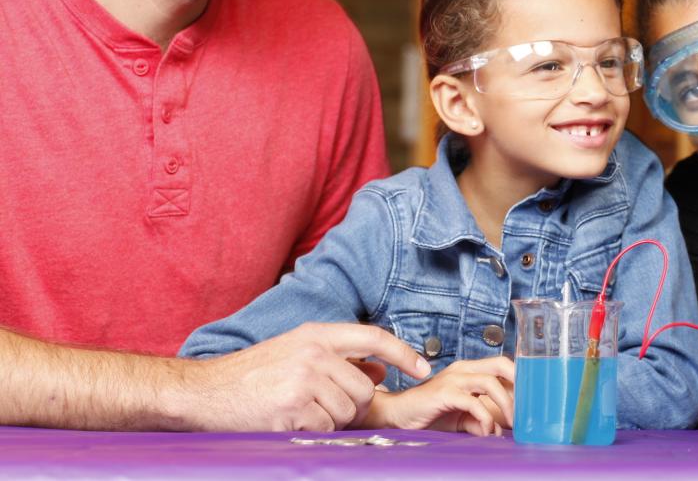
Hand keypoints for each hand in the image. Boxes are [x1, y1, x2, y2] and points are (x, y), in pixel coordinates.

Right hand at [178, 322, 430, 431]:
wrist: (203, 391)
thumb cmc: (250, 375)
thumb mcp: (296, 353)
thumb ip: (339, 359)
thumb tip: (380, 369)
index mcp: (315, 334)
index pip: (373, 336)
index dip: (404, 352)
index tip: (423, 368)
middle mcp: (313, 353)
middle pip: (365, 388)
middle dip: (354, 406)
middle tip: (324, 408)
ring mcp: (303, 380)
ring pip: (348, 412)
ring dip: (331, 421)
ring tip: (300, 413)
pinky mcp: (292, 409)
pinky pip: (326, 429)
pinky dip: (313, 432)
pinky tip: (289, 423)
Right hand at [362, 356, 514, 436]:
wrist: (397, 415)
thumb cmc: (429, 414)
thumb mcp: (461, 418)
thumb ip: (480, 421)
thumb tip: (498, 432)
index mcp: (469, 371)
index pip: (502, 365)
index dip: (519, 378)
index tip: (531, 398)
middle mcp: (463, 370)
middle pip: (501, 364)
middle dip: (519, 383)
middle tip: (528, 406)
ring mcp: (453, 379)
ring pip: (490, 382)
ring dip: (506, 403)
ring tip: (511, 422)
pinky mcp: (444, 393)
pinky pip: (473, 402)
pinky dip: (484, 418)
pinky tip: (486, 431)